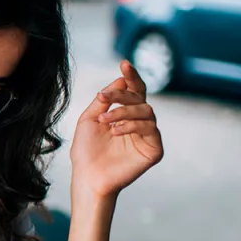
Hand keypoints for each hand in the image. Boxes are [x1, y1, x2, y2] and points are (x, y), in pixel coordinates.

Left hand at [70, 60, 164, 198]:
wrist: (87, 177)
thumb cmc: (86, 151)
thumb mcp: (89, 120)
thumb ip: (104, 101)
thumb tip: (121, 80)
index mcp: (126, 114)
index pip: (134, 91)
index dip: (131, 76)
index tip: (124, 63)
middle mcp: (140, 123)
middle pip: (140, 98)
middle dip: (121, 96)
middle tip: (103, 99)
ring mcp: (148, 136)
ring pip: (146, 111)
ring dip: (123, 112)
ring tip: (105, 122)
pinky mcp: (154, 150)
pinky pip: (150, 129)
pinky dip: (132, 126)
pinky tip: (116, 132)